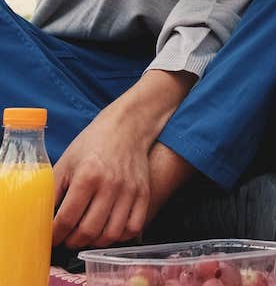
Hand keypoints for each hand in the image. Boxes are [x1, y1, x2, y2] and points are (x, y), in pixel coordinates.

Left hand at [53, 68, 194, 247]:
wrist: (128, 126)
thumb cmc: (94, 142)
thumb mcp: (66, 161)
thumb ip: (52, 190)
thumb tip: (40, 218)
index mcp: (87, 176)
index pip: (66, 220)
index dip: (54, 235)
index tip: (51, 237)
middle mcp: (110, 185)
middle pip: (88, 231)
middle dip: (72, 241)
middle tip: (67, 237)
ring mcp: (130, 190)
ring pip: (110, 235)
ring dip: (94, 242)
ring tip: (87, 234)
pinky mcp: (144, 193)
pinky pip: (133, 228)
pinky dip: (119, 236)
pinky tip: (109, 228)